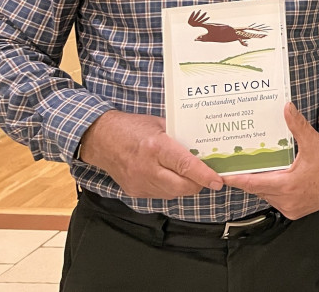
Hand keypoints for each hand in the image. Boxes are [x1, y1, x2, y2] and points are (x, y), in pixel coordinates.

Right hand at [79, 110, 222, 198]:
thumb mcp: (160, 124)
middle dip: (198, 183)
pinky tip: (170, 176)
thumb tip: (204, 145)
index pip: (185, 166)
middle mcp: (147, 168)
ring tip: (189, 174)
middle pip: (182, 186)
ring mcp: (139, 182)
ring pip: (173, 193)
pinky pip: (161, 195)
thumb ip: (181, 135)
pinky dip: (171, 188)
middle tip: (207, 176)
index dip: (204, 175)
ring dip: (185, 186)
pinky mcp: (134, 191)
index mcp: (156, 147)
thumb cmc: (132, 127)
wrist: (101, 139)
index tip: (218, 181)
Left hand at [223, 102, 318, 219]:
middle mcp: (287, 201)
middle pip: (258, 189)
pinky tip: (274, 178)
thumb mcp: (314, 143)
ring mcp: (291, 208)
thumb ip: (297, 126)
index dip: (236, 179)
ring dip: (261, 184)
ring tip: (255, 169)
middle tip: (236, 165)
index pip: (253, 184)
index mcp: (288, 186)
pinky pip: (276, 200)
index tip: (221, 176)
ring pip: (266, 195)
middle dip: (248, 178)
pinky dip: (272, 190)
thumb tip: (287, 108)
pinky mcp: (295, 211)